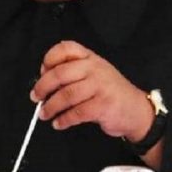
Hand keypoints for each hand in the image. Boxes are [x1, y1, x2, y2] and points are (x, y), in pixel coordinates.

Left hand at [30, 40, 152, 141]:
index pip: (66, 48)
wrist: (136, 110)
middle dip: (43, 87)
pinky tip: (59, 123)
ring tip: (44, 114)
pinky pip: (77, 113)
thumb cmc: (110, 92)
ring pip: (66, 95)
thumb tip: (44, 78)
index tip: (42, 71)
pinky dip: (64, 120)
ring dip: (51, 107)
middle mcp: (95, 68)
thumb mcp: (94, 73)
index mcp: (90, 58)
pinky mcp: (103, 105)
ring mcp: (100, 86)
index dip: (49, 58)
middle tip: (35, 97)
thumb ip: (73, 72)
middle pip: (60, 73)